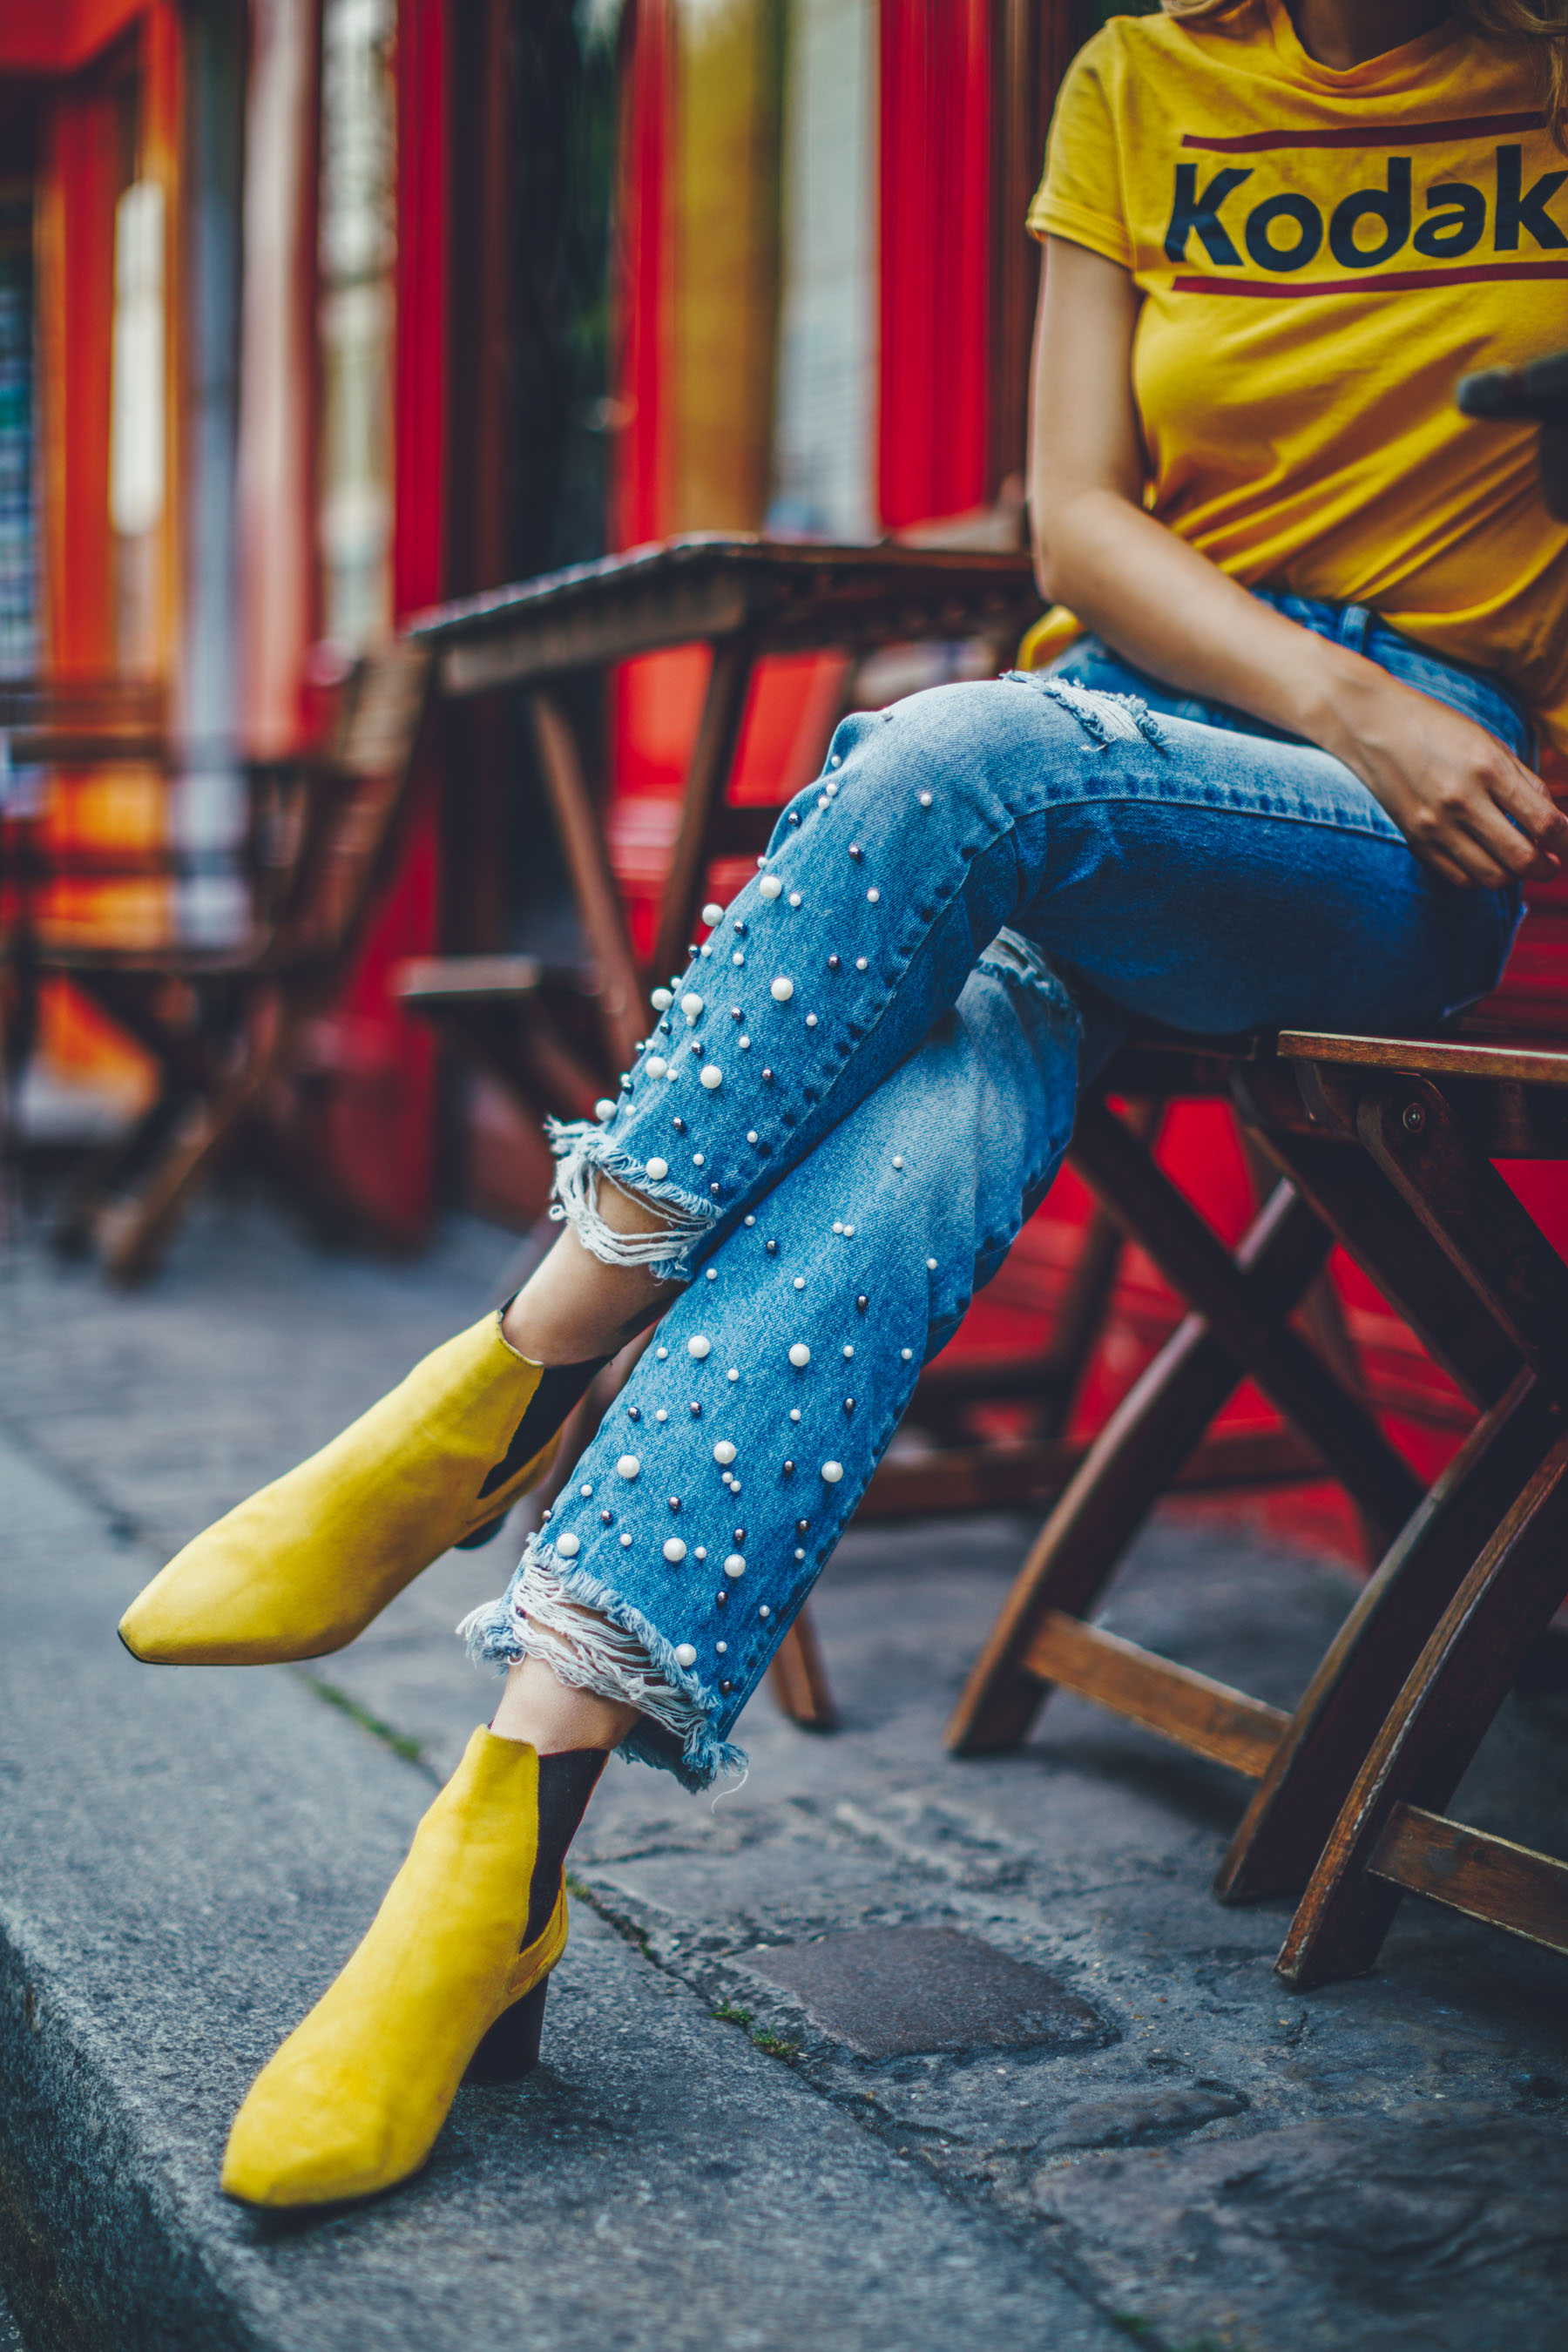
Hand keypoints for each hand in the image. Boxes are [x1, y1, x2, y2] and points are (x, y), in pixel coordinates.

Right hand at [1320, 666, 1567, 890]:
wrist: (1373, 727)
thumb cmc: (1437, 728)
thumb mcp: (1489, 743)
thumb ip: (1524, 780)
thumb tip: (1554, 818)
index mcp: (1488, 769)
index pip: (1544, 822)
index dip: (1565, 841)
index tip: (1566, 843)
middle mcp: (1462, 801)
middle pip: (1520, 858)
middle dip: (1545, 868)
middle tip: (1552, 865)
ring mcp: (1435, 825)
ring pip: (1491, 876)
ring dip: (1515, 876)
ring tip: (1522, 865)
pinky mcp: (1416, 840)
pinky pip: (1459, 877)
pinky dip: (1481, 877)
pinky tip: (1489, 863)